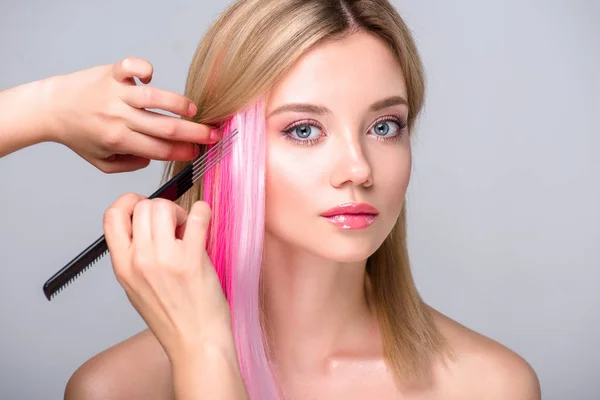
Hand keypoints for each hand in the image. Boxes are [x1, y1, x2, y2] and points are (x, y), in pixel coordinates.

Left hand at [48, 56, 217, 172]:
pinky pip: (132, 66)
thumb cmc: (79, 135)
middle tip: (213, 135)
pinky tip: (151, 77)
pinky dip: (145, 69)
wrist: (51, 108)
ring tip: (193, 110)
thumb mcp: (102, 162)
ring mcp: (116, 93)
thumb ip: (130, 165)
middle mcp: (119, 117)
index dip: (183, 151)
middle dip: (194, 133)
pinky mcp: (111, 73)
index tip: (198, 151)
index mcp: (119, 141)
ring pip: (155, 98)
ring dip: (178, 104)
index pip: (159, 149)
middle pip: (164, 127)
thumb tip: (154, 158)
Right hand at [103, 193, 233, 360]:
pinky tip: (204, 221)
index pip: (111, 217)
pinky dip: (203, 211)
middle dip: (160, 207)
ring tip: (187, 229)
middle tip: (174, 224)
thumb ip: (135, 256)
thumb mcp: (136, 288)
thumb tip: (145, 225)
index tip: (142, 204)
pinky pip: (197, 216)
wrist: (195, 343)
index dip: (127, 202)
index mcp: (123, 266)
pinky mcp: (193, 259)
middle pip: (142, 206)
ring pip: (164, 206)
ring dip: (179, 210)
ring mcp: (165, 259)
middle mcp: (140, 260)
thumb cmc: (172, 319)